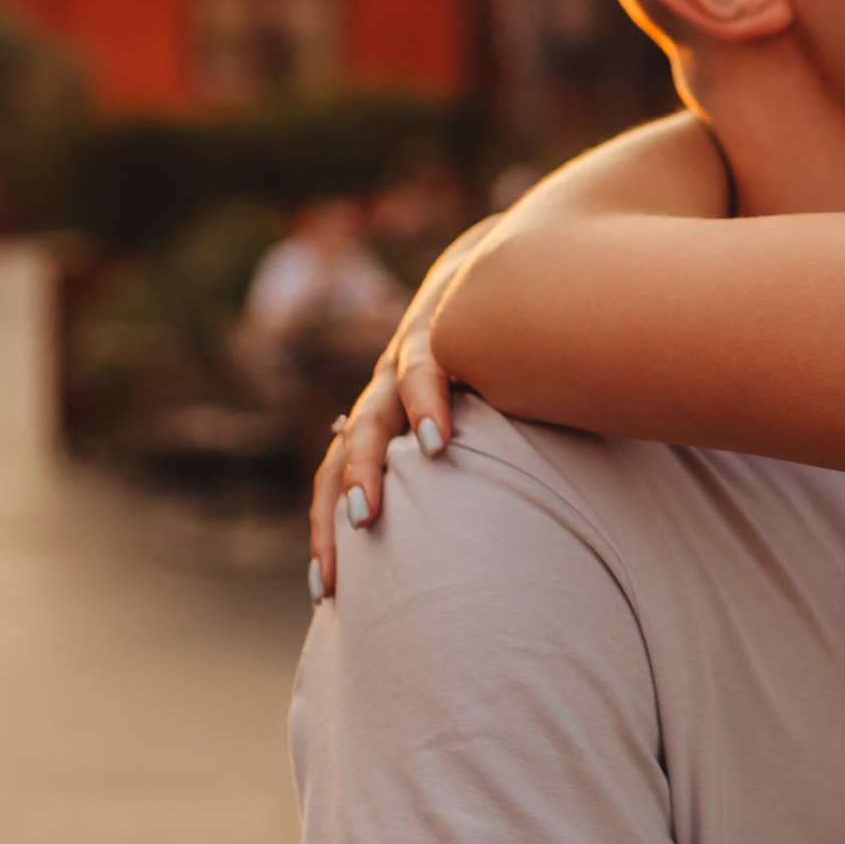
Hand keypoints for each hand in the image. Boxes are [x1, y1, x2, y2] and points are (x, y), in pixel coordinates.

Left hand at [309, 226, 494, 590]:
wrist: (519, 246)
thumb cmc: (512, 341)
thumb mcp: (492, 405)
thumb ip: (484, 462)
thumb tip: (504, 538)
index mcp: (392, 408)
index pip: (342, 473)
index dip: (326, 531)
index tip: (325, 597)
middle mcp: (389, 384)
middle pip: (344, 454)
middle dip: (330, 517)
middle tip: (329, 579)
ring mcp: (412, 352)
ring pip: (373, 415)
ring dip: (367, 469)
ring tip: (365, 519)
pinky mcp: (445, 322)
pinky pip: (429, 367)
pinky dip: (427, 405)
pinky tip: (437, 445)